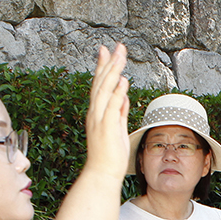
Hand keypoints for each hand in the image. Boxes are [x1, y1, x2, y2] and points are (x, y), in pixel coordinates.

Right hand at [82, 43, 130, 183]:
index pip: (100, 85)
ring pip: (105, 90)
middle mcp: (96, 113)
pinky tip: (123, 81)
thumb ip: (120, 112)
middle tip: (117, 46)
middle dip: (109, 63)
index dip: (104, 67)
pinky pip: (113, 107)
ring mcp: (100, 120)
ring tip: (120, 55)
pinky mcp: (107, 128)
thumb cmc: (110, 155)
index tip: (108, 51)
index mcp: (97, 112)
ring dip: (113, 71)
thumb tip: (125, 97)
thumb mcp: (117, 128)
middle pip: (101, 82)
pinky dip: (117, 93)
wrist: (102, 173)